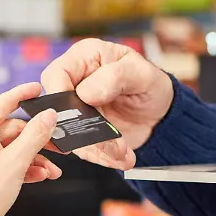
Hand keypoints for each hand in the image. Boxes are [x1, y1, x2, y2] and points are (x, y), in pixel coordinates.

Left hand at [0, 83, 59, 215]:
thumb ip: (36, 135)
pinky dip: (20, 166)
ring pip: (9, 147)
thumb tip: (48, 116)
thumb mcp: (17, 160)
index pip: (5, 102)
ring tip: (52, 172)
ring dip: (32, 158)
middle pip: (12, 130)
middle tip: (59, 149)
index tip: (39, 90)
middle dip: (37, 142)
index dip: (25, 95)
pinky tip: (38, 177)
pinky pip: (1, 160)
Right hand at [40, 38, 174, 168]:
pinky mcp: (81, 132)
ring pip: (69, 135)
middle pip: (57, 110)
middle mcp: (75, 84)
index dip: (60, 95)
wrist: (160, 113)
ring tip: (122, 152)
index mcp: (84, 58)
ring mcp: (76, 111)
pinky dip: (102, 157)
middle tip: (110, 142)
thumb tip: (85, 92)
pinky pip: (82, 149)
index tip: (78, 113)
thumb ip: (115, 77)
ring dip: (95, 149)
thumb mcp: (142, 74)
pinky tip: (122, 157)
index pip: (56, 75)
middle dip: (82, 131)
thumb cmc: (151, 84)